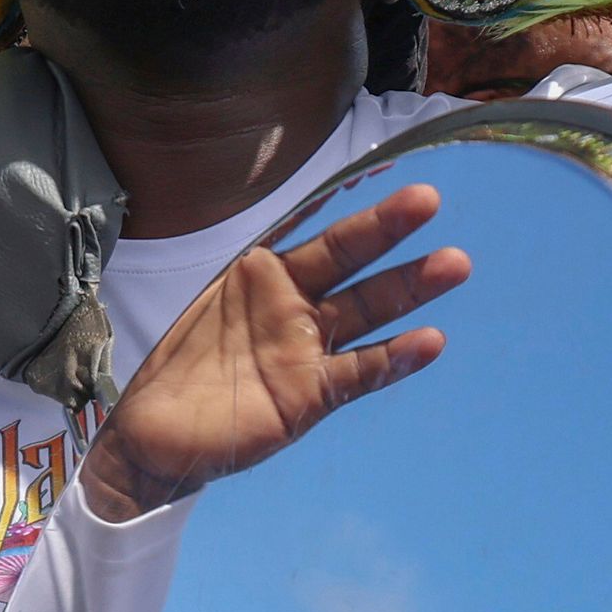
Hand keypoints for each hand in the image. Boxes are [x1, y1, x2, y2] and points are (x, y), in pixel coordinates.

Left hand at [83, 187, 467, 520]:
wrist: (156, 434)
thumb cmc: (182, 361)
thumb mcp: (210, 298)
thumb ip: (253, 262)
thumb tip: (289, 207)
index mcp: (268, 273)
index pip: (320, 231)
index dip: (353, 206)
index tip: (391, 176)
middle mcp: (297, 306)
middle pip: (350, 263)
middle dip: (389, 232)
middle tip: (430, 202)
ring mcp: (308, 350)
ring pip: (365, 313)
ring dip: (408, 290)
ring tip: (455, 264)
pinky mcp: (310, 397)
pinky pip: (356, 374)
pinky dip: (392, 360)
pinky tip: (428, 342)